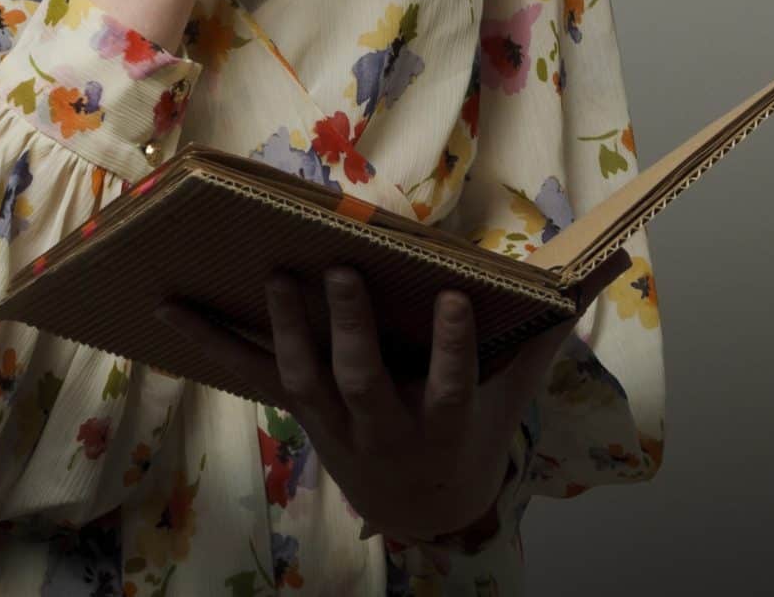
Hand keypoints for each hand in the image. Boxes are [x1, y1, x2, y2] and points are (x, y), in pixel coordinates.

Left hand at [159, 265, 570, 545]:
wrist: (421, 509)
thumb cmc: (474, 430)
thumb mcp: (516, 389)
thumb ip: (553, 325)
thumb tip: (609, 262)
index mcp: (443, 422)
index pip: (449, 385)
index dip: (447, 346)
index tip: (449, 299)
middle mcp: (382, 427)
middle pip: (361, 382)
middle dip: (351, 329)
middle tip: (341, 272)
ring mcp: (332, 422)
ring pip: (302, 378)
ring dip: (285, 329)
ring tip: (277, 277)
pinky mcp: (298, 410)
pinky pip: (246, 373)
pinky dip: (204, 339)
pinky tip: (163, 305)